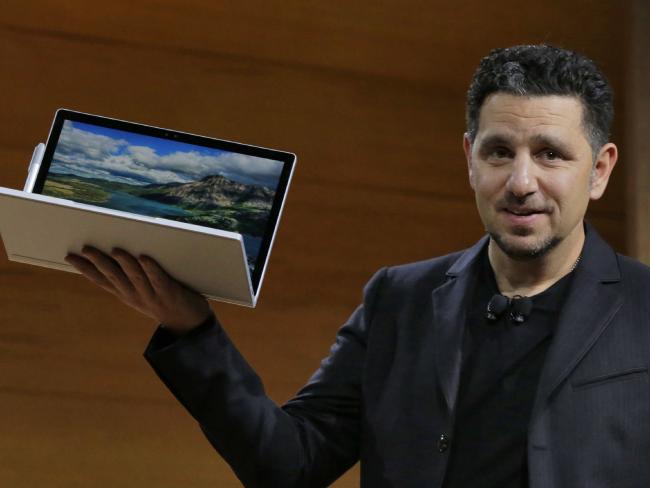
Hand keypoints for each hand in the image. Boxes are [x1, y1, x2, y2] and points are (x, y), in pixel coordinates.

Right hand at [64, 246, 212, 334]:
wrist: (190, 326)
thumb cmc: (165, 303)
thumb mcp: (142, 294)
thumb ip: (131, 278)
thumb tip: (117, 253)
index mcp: (127, 295)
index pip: (102, 280)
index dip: (86, 269)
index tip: (70, 256)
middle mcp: (136, 296)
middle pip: (114, 277)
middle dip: (100, 262)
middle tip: (87, 248)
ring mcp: (152, 296)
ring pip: (135, 277)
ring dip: (125, 263)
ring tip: (115, 250)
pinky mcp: (170, 293)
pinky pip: (159, 279)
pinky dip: (151, 269)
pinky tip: (144, 258)